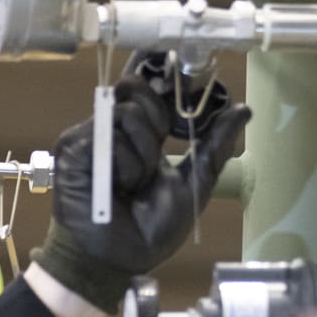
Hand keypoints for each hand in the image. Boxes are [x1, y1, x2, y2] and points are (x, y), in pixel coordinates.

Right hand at [31, 61, 250, 312]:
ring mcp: (92, 135)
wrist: (118, 259)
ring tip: (134, 183)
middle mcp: (114, 128)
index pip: (147, 83)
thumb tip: (243, 109)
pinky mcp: (74, 147)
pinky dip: (123, 164)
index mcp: (141, 132)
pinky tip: (117, 187)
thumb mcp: (195, 182)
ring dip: (142, 152)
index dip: (159, 67)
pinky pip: (108, 135)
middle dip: (157, 117)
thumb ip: (215, 144)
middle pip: (137, 86)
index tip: (180, 58)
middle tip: (158, 151)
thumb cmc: (150, 230)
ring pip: (127, 111)